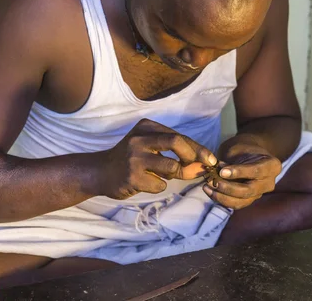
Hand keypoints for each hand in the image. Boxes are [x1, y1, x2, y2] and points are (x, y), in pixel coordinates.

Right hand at [96, 118, 216, 199]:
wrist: (100, 172)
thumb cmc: (132, 159)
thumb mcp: (151, 149)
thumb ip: (176, 154)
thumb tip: (203, 166)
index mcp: (146, 127)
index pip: (179, 136)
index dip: (198, 148)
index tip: (212, 160)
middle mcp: (139, 139)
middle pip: (176, 142)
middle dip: (194, 156)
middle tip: (203, 168)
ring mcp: (134, 158)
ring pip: (171, 167)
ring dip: (174, 175)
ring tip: (160, 175)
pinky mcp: (132, 177)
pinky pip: (160, 184)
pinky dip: (158, 186)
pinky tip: (144, 182)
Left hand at [203, 139, 281, 208]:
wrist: (249, 153)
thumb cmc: (243, 148)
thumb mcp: (239, 148)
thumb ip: (231, 161)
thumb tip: (218, 172)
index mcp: (272, 166)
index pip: (255, 171)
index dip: (239, 172)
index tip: (222, 171)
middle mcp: (269, 182)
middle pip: (249, 190)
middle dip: (229, 188)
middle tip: (213, 182)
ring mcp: (260, 193)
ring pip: (242, 201)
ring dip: (222, 196)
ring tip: (207, 187)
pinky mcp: (250, 199)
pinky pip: (236, 204)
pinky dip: (222, 199)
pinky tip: (210, 191)